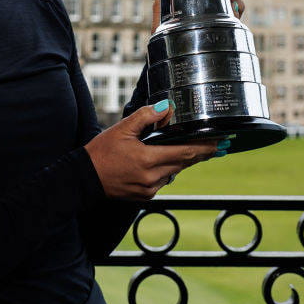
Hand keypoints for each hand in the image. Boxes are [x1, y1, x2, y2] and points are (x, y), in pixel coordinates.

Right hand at [84, 102, 219, 199]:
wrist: (84, 178)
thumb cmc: (100, 153)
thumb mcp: (122, 129)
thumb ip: (146, 117)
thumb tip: (166, 108)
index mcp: (147, 159)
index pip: (184, 153)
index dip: (204, 148)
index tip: (219, 142)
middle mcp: (151, 178)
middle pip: (183, 163)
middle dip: (199, 153)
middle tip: (216, 145)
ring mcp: (149, 189)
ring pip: (174, 172)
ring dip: (182, 161)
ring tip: (192, 149)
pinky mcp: (145, 195)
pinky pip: (163, 180)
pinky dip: (167, 169)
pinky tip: (163, 160)